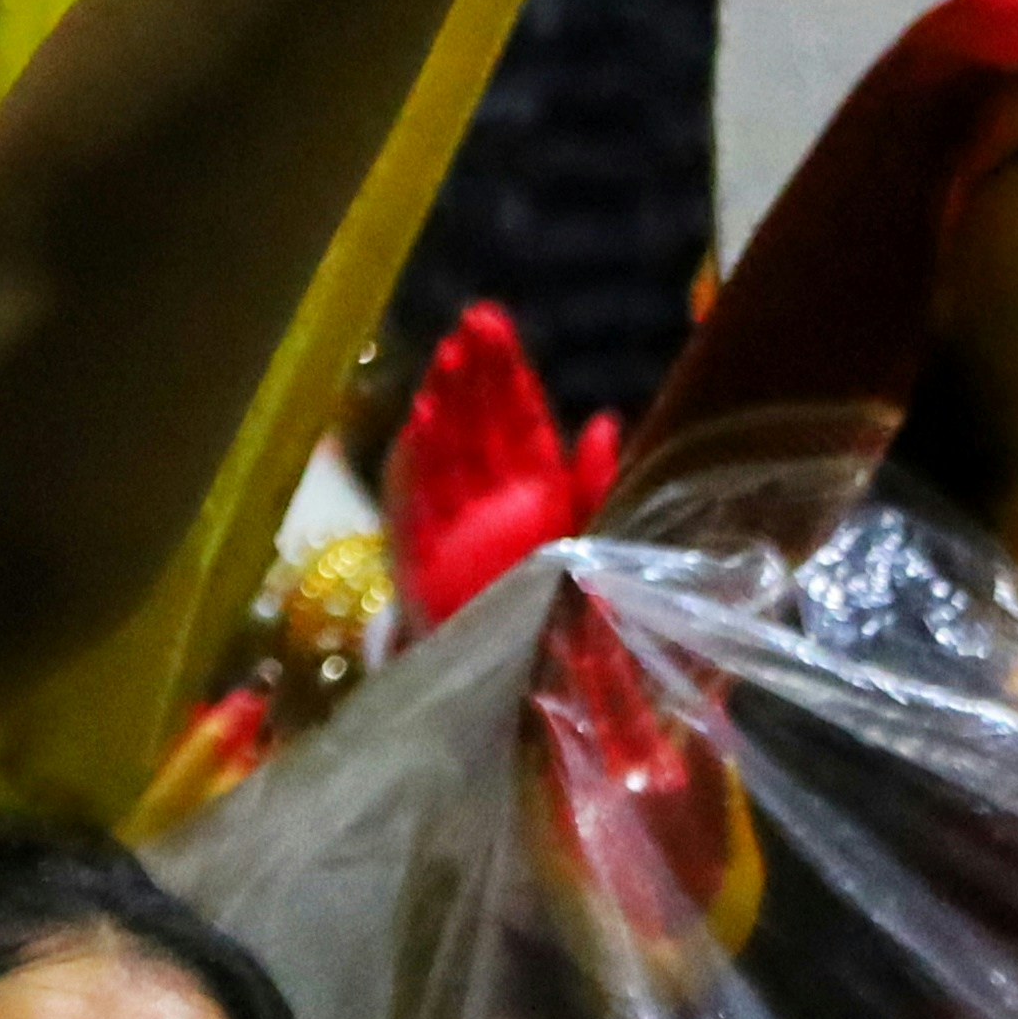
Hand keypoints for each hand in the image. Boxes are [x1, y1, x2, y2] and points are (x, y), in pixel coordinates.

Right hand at [385, 302, 590, 625]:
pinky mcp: (424, 561)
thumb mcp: (596, 546)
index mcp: (537, 493)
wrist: (525, 697)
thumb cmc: (563, 625)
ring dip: (445, 402)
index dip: (507, 372)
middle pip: (479, 424)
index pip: (519, 419)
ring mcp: (455, 527)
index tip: (496, 325)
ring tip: (449, 357)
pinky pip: (414, 506)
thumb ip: (597, 486)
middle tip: (473, 321)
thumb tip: (603, 422)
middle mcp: (492, 502)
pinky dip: (414, 466)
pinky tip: (419, 425)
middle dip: (474, 371)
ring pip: (445, 451)